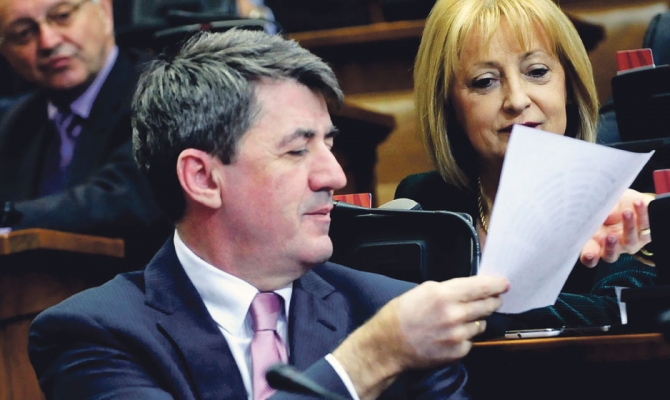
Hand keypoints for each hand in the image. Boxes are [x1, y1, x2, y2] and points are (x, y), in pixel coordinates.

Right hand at [332, 275, 508, 398]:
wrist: (388, 345)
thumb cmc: (400, 316)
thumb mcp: (422, 290)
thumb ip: (447, 288)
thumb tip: (467, 288)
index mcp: (444, 295)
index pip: (481, 287)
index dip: (496, 284)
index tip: (504, 284)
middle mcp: (454, 315)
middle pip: (487, 305)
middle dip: (491, 301)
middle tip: (492, 299)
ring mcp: (457, 335)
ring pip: (481, 324)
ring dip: (475, 319)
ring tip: (458, 319)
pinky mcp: (457, 351)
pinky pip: (471, 340)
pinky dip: (465, 336)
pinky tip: (450, 333)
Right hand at [580, 189, 653, 266]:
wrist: (623, 201)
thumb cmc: (602, 208)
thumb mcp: (594, 210)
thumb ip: (593, 214)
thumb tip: (598, 215)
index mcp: (595, 243)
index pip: (590, 256)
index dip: (589, 258)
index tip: (590, 255)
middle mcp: (613, 246)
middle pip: (611, 255)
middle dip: (611, 247)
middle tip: (610, 236)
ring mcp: (631, 241)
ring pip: (631, 240)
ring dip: (628, 226)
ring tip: (626, 212)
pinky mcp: (646, 229)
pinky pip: (646, 223)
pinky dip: (642, 213)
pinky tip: (637, 203)